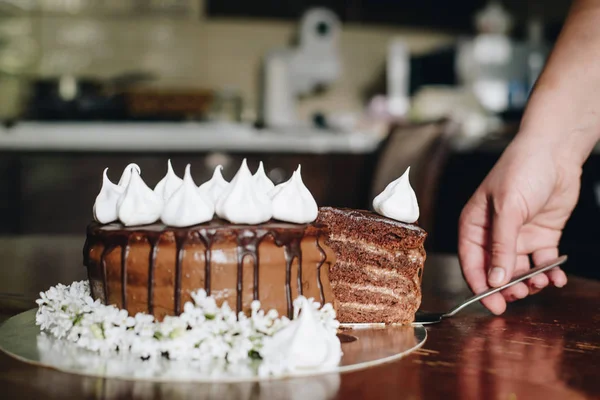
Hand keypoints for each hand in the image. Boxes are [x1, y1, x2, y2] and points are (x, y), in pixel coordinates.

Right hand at [458, 135, 575, 314]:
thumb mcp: (508, 210)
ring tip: (540, 282)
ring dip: (529, 281)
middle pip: (495, 272)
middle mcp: (493, 235)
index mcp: (474, 226)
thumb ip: (501, 247)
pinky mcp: (540, 236)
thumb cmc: (521, 171)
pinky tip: (555, 277)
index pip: (472, 263)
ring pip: (519, 271)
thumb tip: (495, 281)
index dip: (480, 286)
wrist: (555, 152)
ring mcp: (517, 237)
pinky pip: (542, 262)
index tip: (493, 305)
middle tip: (519, 296)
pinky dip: (549, 273)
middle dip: (507, 288)